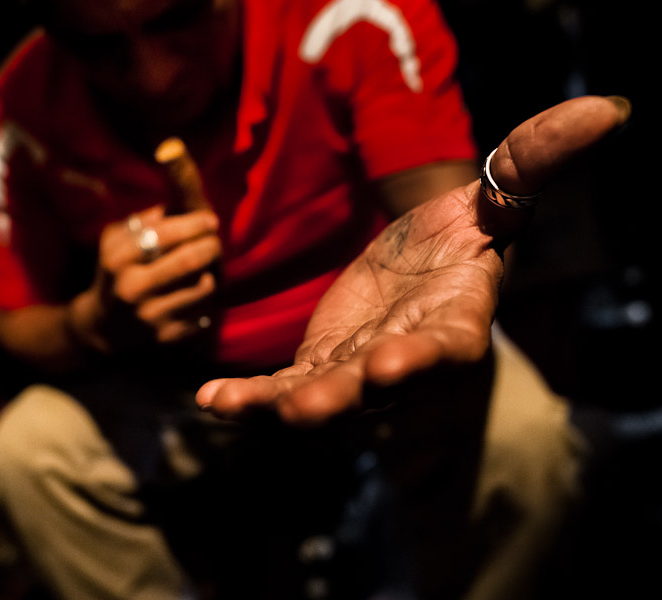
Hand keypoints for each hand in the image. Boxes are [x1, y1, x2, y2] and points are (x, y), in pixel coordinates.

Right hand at [79, 204, 220, 350]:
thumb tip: (174, 207)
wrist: (104, 327)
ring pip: (202, 287)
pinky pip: (203, 312)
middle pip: (188, 260)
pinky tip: (201, 292)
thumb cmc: (115, 273)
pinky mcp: (166, 335)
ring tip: (210, 266)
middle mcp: (132, 288)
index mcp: (117, 260)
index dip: (193, 223)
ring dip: (213, 272)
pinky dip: (208, 299)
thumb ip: (141, 222)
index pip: (162, 234)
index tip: (211, 219)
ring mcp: (150, 315)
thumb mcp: (114, 242)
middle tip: (216, 242)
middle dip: (211, 246)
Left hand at [196, 95, 630, 424]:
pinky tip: (211, 399)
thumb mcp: (499, 195)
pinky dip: (248, 398)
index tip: (390, 362)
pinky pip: (281, 387)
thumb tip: (604, 110)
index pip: (445, 348)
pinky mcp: (317, 366)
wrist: (423, 260)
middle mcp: (405, 358)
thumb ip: (534, 162)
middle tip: (307, 409)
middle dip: (341, 396)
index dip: (421, 359)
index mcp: (455, 322)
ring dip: (282, 404)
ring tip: (237, 406)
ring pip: (320, 394)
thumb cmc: (466, 234)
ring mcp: (357, 369)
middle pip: (374, 387)